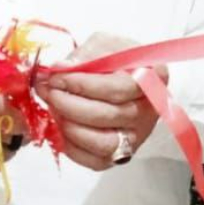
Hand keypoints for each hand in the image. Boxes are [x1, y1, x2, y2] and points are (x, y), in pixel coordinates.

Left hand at [36, 33, 166, 171]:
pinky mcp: (121, 153)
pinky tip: (60, 125)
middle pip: (109, 116)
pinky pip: (96, 161)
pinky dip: (72, 147)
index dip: (84, 84)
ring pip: (104, 143)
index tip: (58, 76)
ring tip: (54, 107)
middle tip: (49, 90)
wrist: (122, 74)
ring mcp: (137, 134)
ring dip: (70, 126)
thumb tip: (63, 68)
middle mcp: (149, 110)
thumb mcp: (104, 43)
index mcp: (154, 77)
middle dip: (70, 103)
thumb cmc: (115, 57)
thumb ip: (86, 54)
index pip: (119, 88)